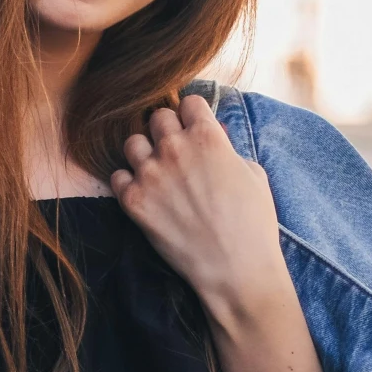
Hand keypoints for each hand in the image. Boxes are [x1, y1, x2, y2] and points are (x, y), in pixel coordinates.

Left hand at [109, 94, 284, 330]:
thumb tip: (215, 138)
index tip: (194, 127)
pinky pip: (117, 177)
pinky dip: (128, 183)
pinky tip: (144, 194)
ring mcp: (150, 174)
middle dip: (167, 130)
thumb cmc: (253, 224)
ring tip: (156, 171)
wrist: (235, 270)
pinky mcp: (134, 201)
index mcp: (207, 137)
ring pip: (132, 143)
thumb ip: (228, 149)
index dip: (193, 115)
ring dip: (144, 153)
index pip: (189, 101)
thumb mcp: (254, 174)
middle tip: (175, 150)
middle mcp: (175, 148)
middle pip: (158, 117)